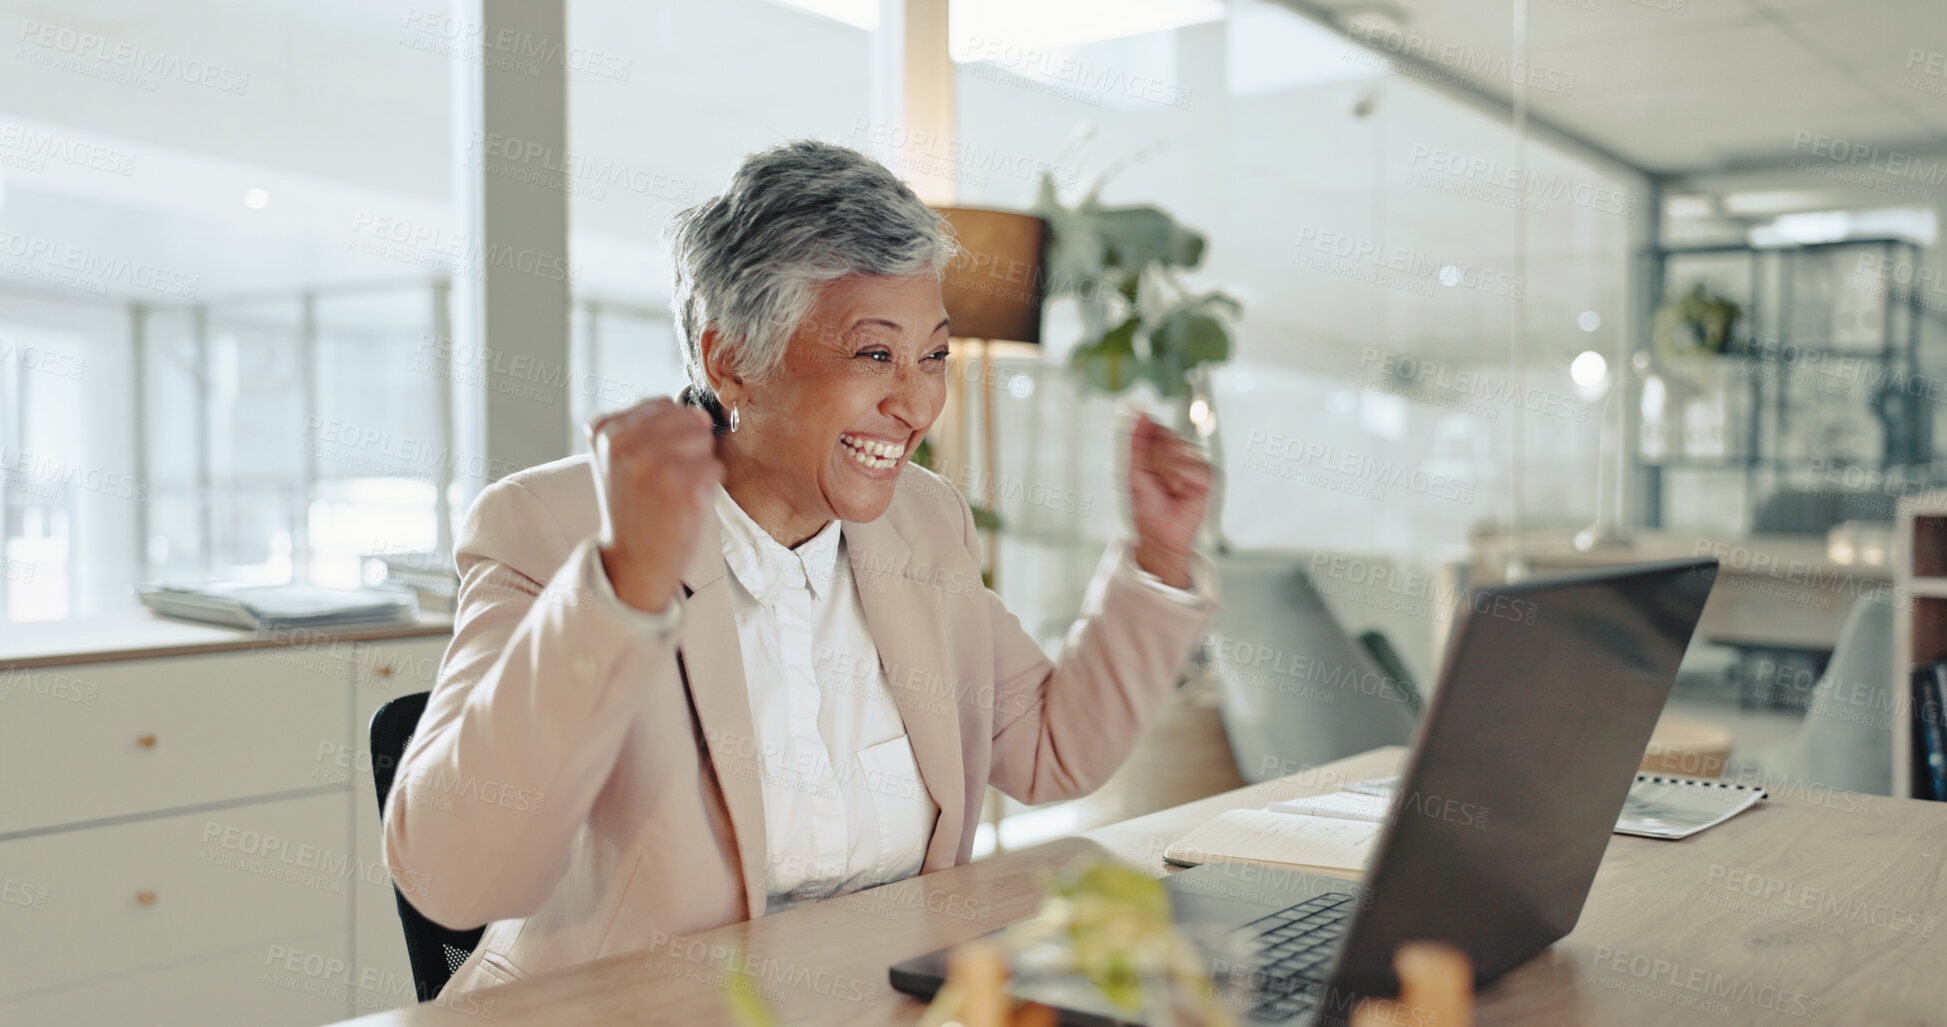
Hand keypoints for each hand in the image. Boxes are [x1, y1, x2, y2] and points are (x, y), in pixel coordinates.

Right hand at [588, 398, 723, 613]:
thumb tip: (702, 415)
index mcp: (607, 430)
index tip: (648, 468)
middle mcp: (626, 442)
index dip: (669, 437)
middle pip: (689, 419)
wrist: (632, 563)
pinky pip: (716, 468)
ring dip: (698, 468)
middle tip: (663, 484)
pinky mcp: (682, 485)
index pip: (664, 405)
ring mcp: (653, 463)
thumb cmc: (636, 509)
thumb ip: (653, 426)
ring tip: (672, 493)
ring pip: (705, 440)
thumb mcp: (623, 459)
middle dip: (687, 449)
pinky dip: (707, 489)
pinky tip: (682, 506)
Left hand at [1126, 413, 1211, 589]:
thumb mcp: (1132, 469)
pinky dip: (1181, 479)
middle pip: (1167, 436)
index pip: (1154, 427)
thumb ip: (1135, 439)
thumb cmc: (1145, 505)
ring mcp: (1193, 462)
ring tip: (1167, 487)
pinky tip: (1179, 490)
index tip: (1142, 459)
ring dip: (1167, 470)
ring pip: (1180, 449)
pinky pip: (1193, 466)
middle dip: (1155, 459)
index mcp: (1159, 449)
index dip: (1146, 439)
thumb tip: (1136, 410)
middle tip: (1154, 478)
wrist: (1159, 532)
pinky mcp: (1207, 475)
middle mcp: (1178, 453)